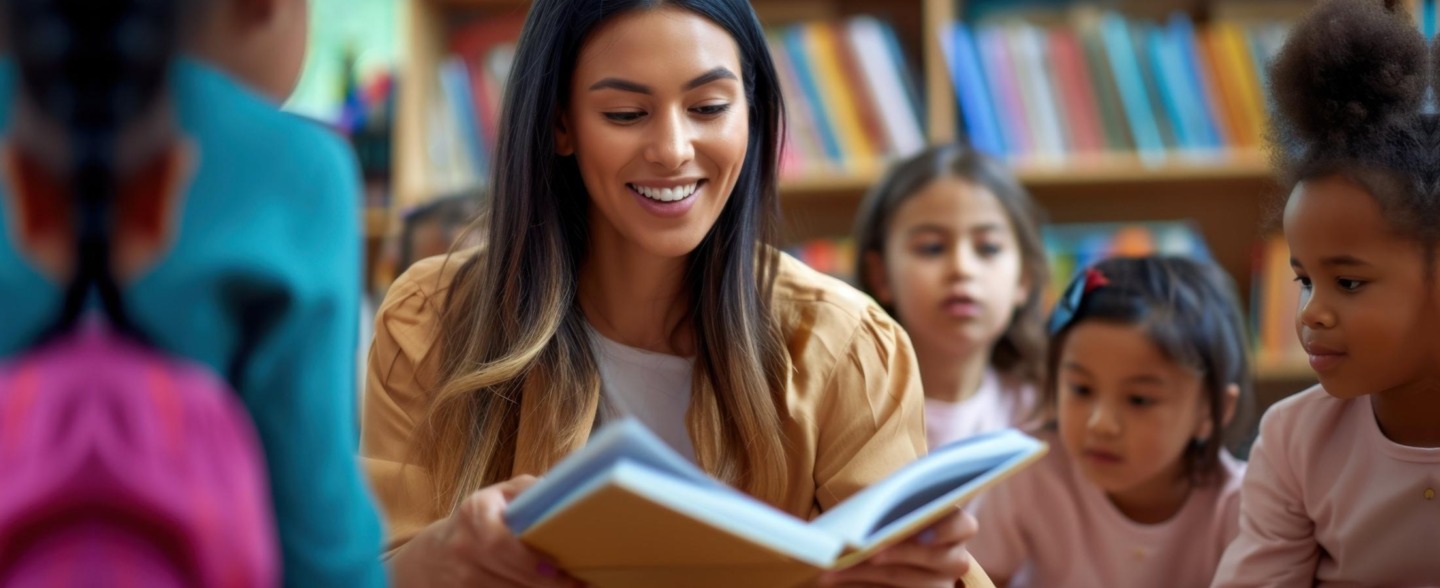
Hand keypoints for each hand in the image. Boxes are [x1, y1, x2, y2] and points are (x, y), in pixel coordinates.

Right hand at [389, 475, 583, 586]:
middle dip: (545, 584)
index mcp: (475, 515)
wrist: (431, 557)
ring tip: (566, 587)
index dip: (530, 561)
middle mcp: (463, 548)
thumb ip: (526, 490)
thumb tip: (559, 488)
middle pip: (509, 576)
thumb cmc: (477, 522)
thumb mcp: (496, 496)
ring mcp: (460, 579)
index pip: (500, 543)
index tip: (558, 568)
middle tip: (575, 585)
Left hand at [816, 508, 978, 587]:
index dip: (946, 529)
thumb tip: (869, 511)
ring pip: (908, 581)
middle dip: (901, 553)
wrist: (883, 538)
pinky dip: (860, 585)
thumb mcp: (895, 505)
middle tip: (871, 551)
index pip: (965, 526)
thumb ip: (893, 503)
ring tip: (834, 568)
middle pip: (937, 558)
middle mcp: (953, 559)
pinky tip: (835, 578)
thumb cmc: (890, 515)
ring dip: (867, 573)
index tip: (920, 531)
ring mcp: (939, 584)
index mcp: (955, 526)